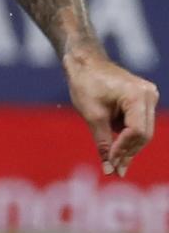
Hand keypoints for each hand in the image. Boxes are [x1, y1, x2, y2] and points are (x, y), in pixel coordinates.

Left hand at [64, 44, 158, 176]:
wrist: (84, 62)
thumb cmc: (85, 84)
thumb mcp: (92, 116)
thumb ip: (103, 143)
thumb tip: (109, 169)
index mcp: (137, 95)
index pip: (137, 131)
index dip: (124, 149)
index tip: (111, 163)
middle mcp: (148, 95)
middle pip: (144, 134)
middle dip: (129, 152)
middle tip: (115, 170)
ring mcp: (148, 96)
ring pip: (143, 131)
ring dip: (128, 146)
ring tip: (114, 162)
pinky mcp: (143, 99)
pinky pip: (139, 123)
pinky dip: (127, 136)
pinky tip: (116, 147)